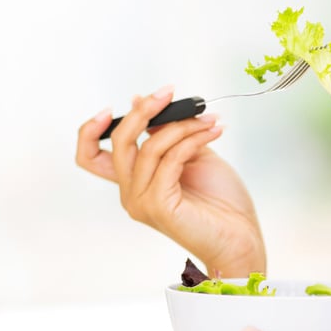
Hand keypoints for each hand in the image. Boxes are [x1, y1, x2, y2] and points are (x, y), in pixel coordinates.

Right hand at [75, 87, 264, 275]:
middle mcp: (130, 193)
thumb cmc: (220, 201)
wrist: (240, 237)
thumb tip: (141, 102)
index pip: (90, 156)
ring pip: (150, 146)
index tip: (116, 106)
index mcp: (133, 182)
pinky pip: (170, 159)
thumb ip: (169, 134)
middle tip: (169, 93)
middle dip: (145, 110)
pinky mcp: (157, 205)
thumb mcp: (193, 155)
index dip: (92, 129)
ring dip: (183, 125)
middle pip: (119, 142)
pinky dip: (192, 140)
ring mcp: (141, 201)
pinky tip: (214, 131)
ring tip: (210, 120)